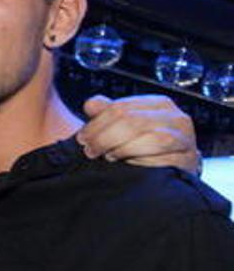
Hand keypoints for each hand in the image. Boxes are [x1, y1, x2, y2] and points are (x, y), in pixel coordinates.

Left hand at [77, 94, 200, 173]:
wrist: (174, 165)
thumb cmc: (144, 143)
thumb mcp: (124, 124)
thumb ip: (106, 112)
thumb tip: (90, 105)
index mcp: (158, 104)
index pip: (121, 108)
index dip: (96, 124)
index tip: (82, 138)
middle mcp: (176, 118)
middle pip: (133, 122)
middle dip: (105, 137)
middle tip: (90, 150)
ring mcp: (186, 139)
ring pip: (152, 140)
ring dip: (123, 150)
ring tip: (108, 157)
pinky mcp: (188, 160)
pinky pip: (163, 160)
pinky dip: (142, 163)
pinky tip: (129, 166)